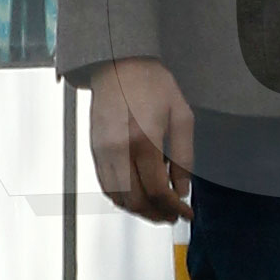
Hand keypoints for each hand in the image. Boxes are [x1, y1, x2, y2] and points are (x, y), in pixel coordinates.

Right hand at [86, 57, 193, 225]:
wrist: (120, 63)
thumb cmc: (152, 83)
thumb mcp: (182, 116)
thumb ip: (184, 157)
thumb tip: (181, 190)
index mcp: (145, 139)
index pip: (158, 190)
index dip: (174, 208)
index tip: (186, 213)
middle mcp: (119, 149)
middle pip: (136, 200)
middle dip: (156, 215)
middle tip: (173, 216)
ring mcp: (103, 151)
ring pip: (118, 198)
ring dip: (139, 211)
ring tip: (157, 210)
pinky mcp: (94, 150)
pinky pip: (105, 185)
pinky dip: (122, 199)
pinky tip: (137, 197)